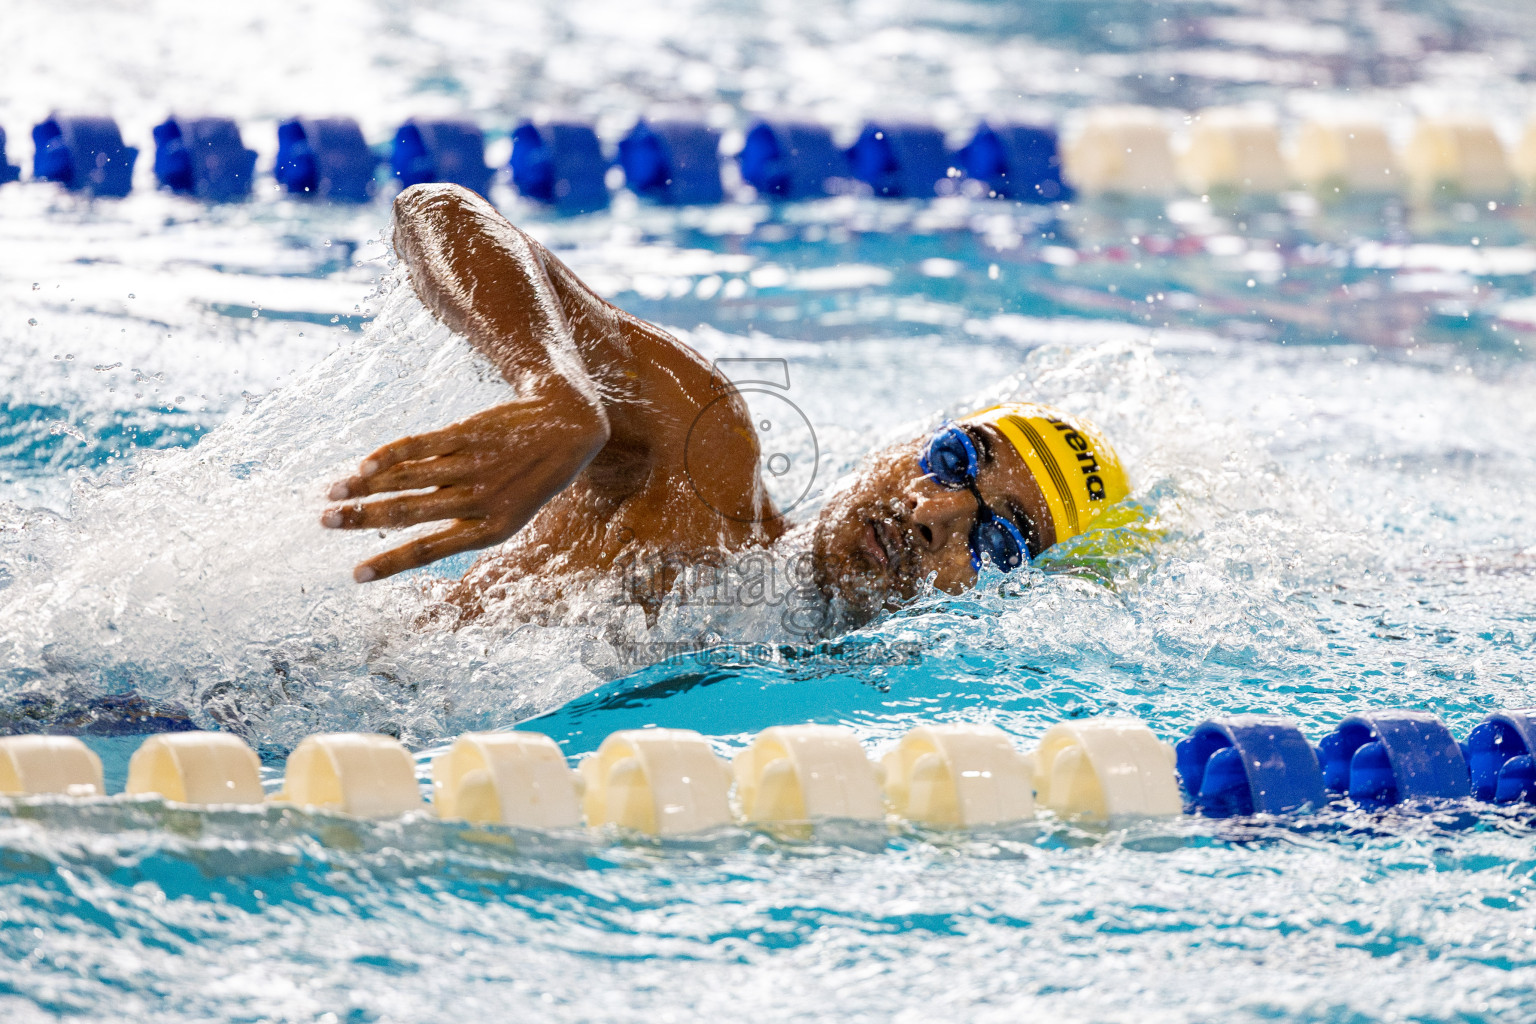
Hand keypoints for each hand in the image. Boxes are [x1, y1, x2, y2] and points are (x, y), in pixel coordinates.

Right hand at [321, 397, 608, 581]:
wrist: (569, 427)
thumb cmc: (530, 477)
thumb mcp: (509, 510)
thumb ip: (461, 519)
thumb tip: (402, 524)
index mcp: (491, 529)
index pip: (429, 551)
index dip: (389, 564)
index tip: (354, 576)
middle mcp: (481, 499)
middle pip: (409, 513)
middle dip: (362, 520)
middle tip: (325, 523)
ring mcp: (474, 464)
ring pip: (409, 478)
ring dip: (365, 486)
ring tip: (333, 492)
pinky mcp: (469, 433)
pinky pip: (421, 445)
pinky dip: (389, 455)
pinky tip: (364, 465)